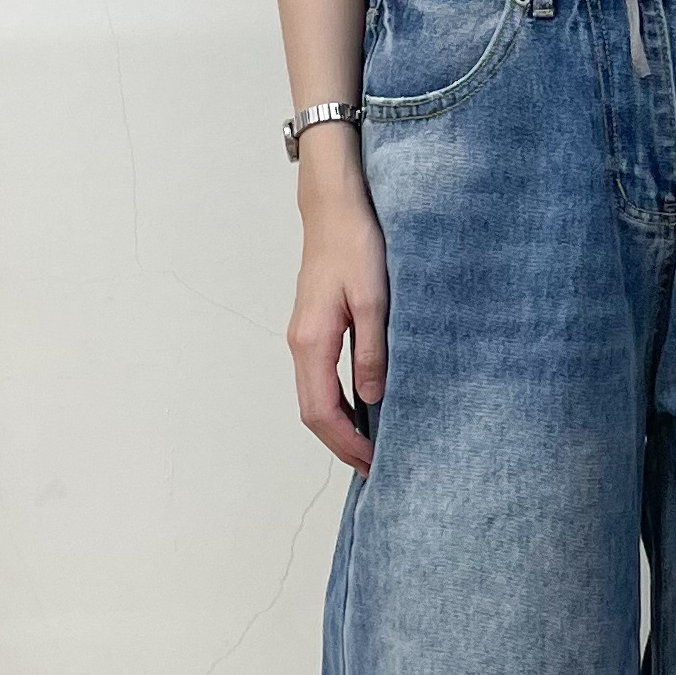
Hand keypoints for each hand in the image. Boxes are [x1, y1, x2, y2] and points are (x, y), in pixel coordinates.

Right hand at [288, 154, 386, 469]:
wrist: (335, 207)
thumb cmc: (356, 244)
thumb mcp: (375, 299)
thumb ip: (373, 351)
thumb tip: (372, 399)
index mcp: (312, 341)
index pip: (320, 411)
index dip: (346, 444)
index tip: (374, 463)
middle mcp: (300, 343)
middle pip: (312, 412)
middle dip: (340, 444)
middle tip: (375, 467)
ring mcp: (303, 336)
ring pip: (313, 397)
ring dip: (338, 426)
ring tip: (372, 445)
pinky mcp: (313, 327)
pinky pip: (319, 378)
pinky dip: (337, 403)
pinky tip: (362, 408)